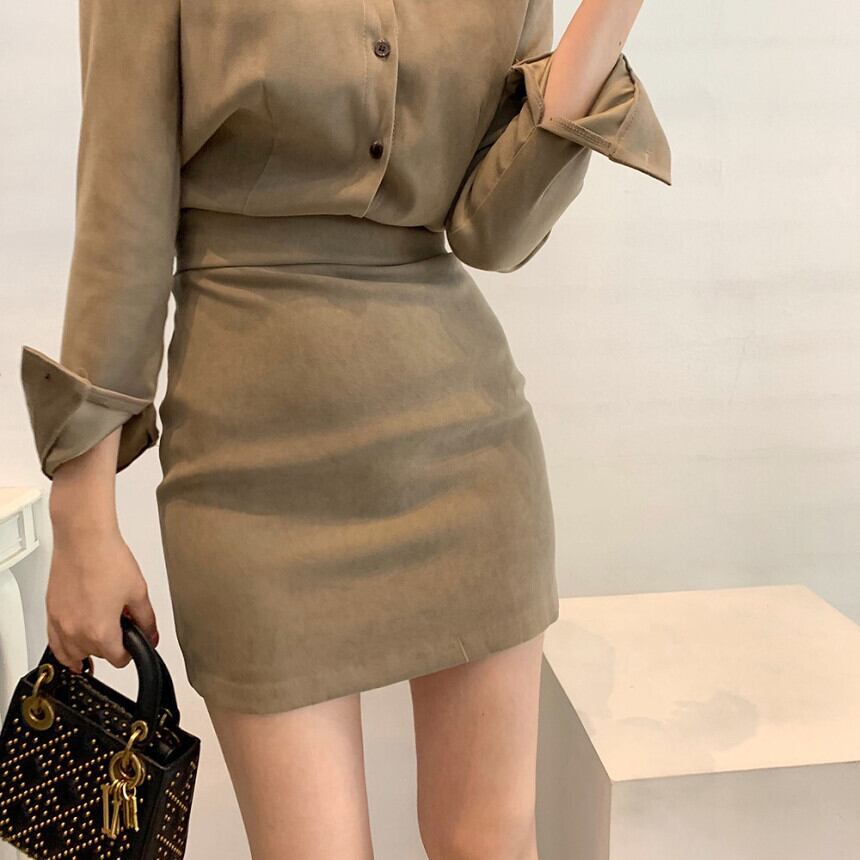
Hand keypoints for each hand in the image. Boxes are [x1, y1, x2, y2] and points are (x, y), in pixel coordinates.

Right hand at [46, 493, 158, 672]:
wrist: (84, 539)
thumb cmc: (107, 559)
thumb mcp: (138, 592)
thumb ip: (146, 619)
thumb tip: (151, 635)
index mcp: (100, 631)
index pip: (118, 659)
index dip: (131, 651)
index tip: (134, 642)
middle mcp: (76, 632)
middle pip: (97, 655)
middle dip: (112, 644)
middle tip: (121, 624)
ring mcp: (60, 624)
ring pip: (73, 654)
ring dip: (87, 650)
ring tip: (101, 638)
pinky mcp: (51, 613)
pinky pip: (54, 644)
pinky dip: (64, 650)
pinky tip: (72, 650)